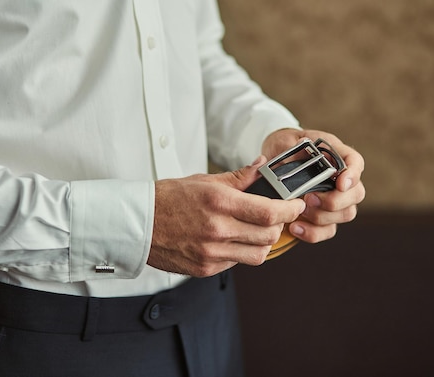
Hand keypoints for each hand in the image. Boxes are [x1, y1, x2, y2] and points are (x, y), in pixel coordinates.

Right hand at [148, 157, 306, 276]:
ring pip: (258, 254)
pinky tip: (232, 240)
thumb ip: (239, 177)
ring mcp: (211, 253)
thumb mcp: (205, 180)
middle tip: (275, 216)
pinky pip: (237, 263)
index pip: (270, 212)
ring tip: (255, 230)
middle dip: (278, 225)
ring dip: (263, 242)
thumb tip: (262, 165)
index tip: (296, 205)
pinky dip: (241, 252)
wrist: (137, 223)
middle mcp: (218, 230)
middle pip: (269, 235)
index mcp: (220, 203)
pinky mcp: (205, 268)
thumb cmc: (169, 197)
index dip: (290, 209)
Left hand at [262, 128, 365, 242]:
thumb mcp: (286, 141)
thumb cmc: (284, 146)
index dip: (353, 175)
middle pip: (356, 194)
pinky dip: (313, 232)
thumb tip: (302, 145)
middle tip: (309, 198)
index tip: (341, 184)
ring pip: (346, 214)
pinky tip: (295, 228)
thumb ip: (293, 145)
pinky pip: (328, 230)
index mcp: (336, 154)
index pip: (355, 163)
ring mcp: (335, 199)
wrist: (274, 161)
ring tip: (299, 212)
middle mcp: (341, 178)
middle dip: (334, 201)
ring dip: (323, 217)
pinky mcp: (323, 217)